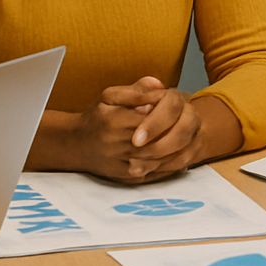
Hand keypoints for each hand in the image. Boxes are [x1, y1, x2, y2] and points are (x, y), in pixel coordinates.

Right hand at [71, 77, 203, 183]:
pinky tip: (181, 150)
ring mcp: (125, 165)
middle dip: (180, 129)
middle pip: (164, 140)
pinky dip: (173, 162)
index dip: (169, 111)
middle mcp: (120, 146)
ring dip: (181, 146)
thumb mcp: (110, 95)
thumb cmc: (97, 117)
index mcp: (116, 121)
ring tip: (189, 134)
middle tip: (187, 120)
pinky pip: (158, 172)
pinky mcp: (130, 178)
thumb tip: (160, 86)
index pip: (155, 116)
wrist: (77, 145)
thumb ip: (137, 89)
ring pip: (164, 158)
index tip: (175, 104)